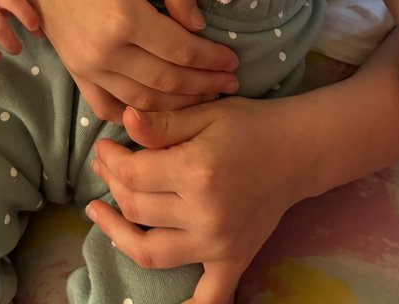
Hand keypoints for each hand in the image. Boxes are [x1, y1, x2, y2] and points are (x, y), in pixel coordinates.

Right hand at [14, 0, 238, 120]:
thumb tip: (198, 26)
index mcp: (124, 18)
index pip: (181, 51)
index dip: (211, 59)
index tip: (233, 61)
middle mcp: (104, 50)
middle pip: (166, 81)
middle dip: (203, 86)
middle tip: (229, 84)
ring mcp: (85, 65)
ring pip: (141, 101)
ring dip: (177, 105)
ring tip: (204, 98)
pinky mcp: (73, 70)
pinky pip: (106, 106)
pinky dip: (134, 115)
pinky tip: (157, 111)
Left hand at [87, 100, 299, 302]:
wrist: (296, 151)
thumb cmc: (248, 126)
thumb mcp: (204, 113)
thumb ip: (162, 123)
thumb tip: (124, 120)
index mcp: (197, 172)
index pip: (132, 175)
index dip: (109, 160)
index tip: (102, 147)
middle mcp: (205, 214)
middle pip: (137, 209)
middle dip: (112, 186)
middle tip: (105, 167)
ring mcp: (219, 245)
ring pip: (151, 252)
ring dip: (120, 235)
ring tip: (103, 213)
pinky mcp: (233, 261)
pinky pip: (207, 297)